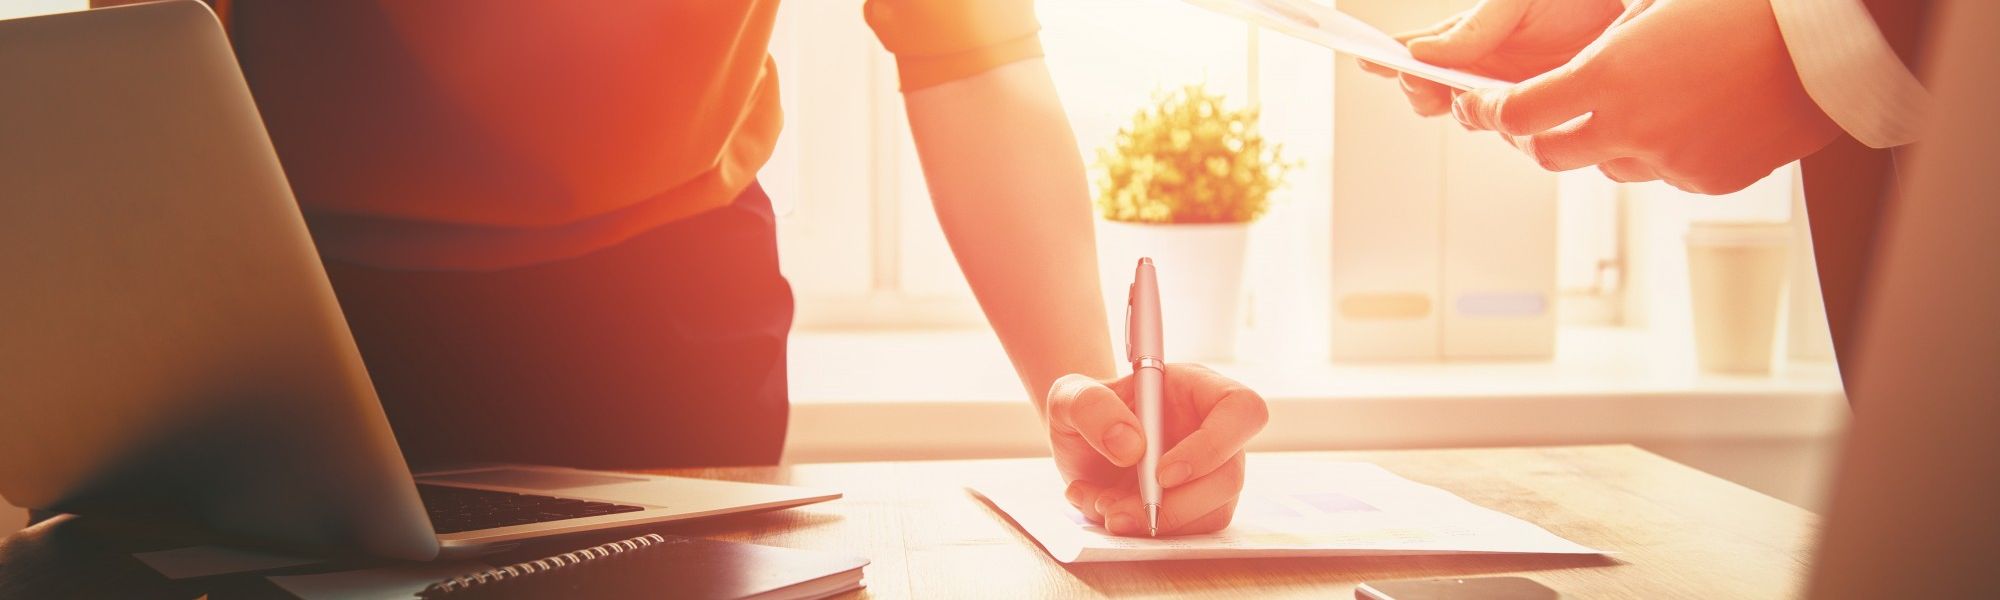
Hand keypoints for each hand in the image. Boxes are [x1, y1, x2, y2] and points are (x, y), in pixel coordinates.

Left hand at [1044, 364, 1267, 535]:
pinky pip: (1189, 533)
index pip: (1241, 410)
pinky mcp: (1198, 507)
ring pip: (1213, 512)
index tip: (1163, 473)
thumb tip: (1131, 447)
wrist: (1080, 446)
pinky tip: (1108, 511)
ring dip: (1156, 523)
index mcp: (1198, 390)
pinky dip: (1145, 532)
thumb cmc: (1086, 411)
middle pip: (1230, 476)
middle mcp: (1215, 432)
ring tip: (1103, 506)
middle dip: (1173, 505)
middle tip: (1116, 510)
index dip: (1213, 446)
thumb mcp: (1070, 396)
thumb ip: (1090, 407)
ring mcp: (1211, 473)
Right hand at [1359, 0, 1625, 117]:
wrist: (1640, 14)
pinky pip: (1520, 138)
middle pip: (1434, 95)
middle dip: (1427, 94)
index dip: (1387, 59)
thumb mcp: (1519, 0)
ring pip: (1474, 120)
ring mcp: (1512, 97)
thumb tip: (1420, 54)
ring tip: (1479, 95)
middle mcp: (1483, 70)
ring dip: (1473, 113)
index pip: (1417, 52)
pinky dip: (1517, 130)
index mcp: (1469, 37)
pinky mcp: (1547, 119)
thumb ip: (1473, 27)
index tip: (1368, 59)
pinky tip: (1522, 115)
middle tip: (1434, 87)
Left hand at [1449, 0, 1842, 193]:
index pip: (1518, 115)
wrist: (1827, 41)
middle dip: (1536, 138)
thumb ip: (1600, 55)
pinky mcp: (1708, 180)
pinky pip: (1663, 174)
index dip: (1490, 113)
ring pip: (1608, 166)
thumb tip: (1566, 82)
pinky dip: (1662, 152)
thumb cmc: (1740, 11)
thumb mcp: (1650, 11)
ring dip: (1606, 143)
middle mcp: (1632, 128)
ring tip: (1641, 101)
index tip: (1481, 107)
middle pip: (1549, 155)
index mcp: (1609, 78)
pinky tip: (1692, 116)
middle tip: (1535, 120)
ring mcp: (1671, 160)